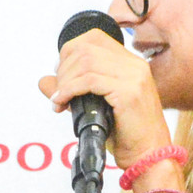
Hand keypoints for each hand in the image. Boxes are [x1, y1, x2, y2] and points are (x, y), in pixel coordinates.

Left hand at [40, 29, 170, 169]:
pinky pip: (90, 80)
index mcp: (129, 63)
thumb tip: (44, 80)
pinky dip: (69, 90)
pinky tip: (62, 102)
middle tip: (57, 91)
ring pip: (85, 62)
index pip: (93, 38)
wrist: (148, 155)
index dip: (69, 52)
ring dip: (64, 81)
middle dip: (63, 68)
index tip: (60, 75)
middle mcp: (134, 64)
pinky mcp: (129, 92)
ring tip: (59, 100)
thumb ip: (70, 89)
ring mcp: (134, 76)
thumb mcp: (93, 106)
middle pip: (86, 47)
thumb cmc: (125, 134)